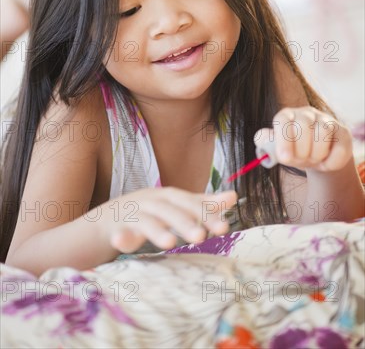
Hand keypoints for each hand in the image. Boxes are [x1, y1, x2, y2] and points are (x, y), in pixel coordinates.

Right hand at [101, 187, 237, 252]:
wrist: (106, 221)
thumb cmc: (146, 215)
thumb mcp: (174, 209)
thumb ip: (201, 204)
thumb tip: (233, 196)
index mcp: (167, 197)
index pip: (189, 202)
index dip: (205, 212)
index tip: (223, 227)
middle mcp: (150, 201)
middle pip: (169, 209)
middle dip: (186, 221)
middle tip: (201, 237)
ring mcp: (131, 213)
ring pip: (146, 220)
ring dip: (157, 230)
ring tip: (170, 243)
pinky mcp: (114, 227)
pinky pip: (119, 233)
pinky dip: (121, 237)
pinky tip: (121, 242)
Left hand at [255, 106, 352, 172]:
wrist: (318, 158)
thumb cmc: (294, 151)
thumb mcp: (278, 149)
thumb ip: (266, 143)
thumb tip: (261, 140)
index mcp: (287, 115)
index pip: (282, 119)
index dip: (283, 139)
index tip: (284, 158)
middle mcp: (307, 113)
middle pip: (303, 124)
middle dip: (301, 150)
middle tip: (300, 160)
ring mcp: (326, 120)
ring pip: (323, 132)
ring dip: (316, 154)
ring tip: (313, 160)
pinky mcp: (343, 133)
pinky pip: (340, 148)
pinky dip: (331, 162)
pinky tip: (326, 162)